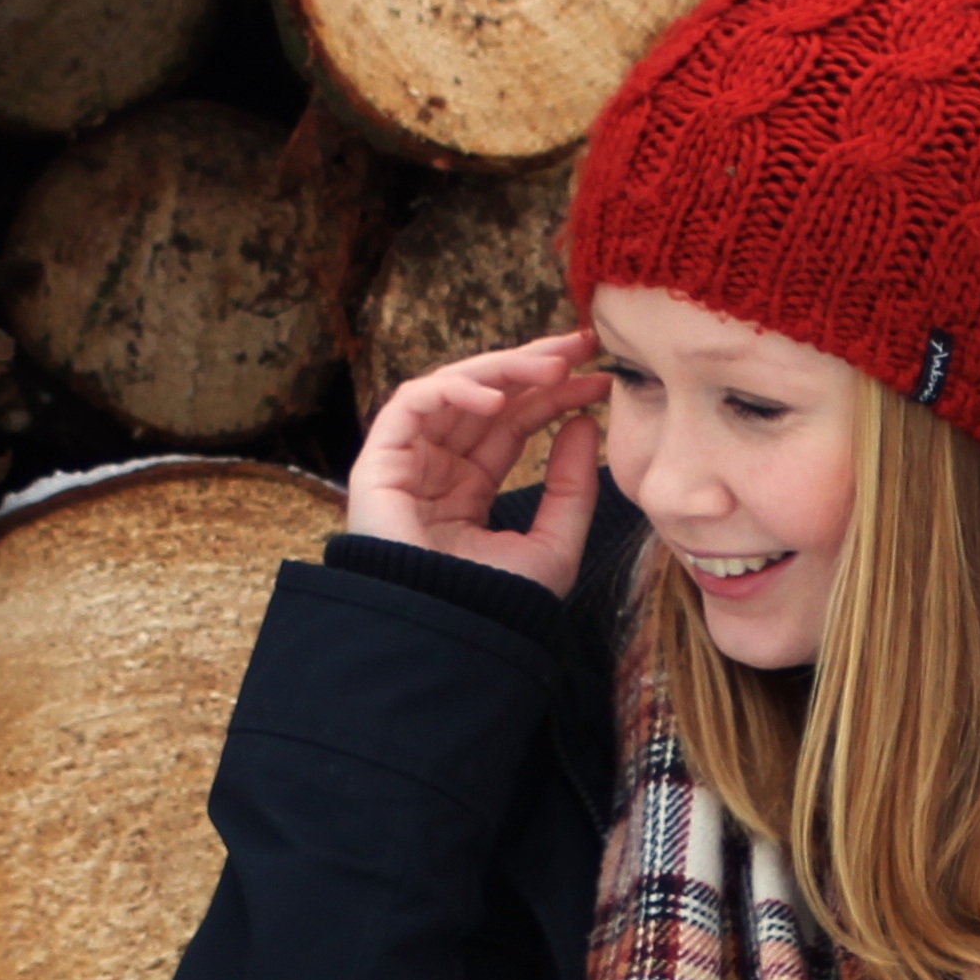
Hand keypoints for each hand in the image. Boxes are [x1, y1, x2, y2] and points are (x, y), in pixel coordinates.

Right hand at [347, 327, 609, 592]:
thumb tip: (586, 424)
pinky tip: (499, 397)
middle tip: (582, 345)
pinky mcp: (380, 459)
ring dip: (505, 369)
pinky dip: (455, 390)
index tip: (600, 381)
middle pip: (487, 398)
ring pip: (454, 389)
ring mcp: (407, 461)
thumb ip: (571, 488)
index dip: (554, 397)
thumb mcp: (552, 545)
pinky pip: (413, 403)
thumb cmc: (496, 605)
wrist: (448, 634)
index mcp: (470, 488)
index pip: (513, 424)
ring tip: (554, 366)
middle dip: (534, 366)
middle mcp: (436, 468)